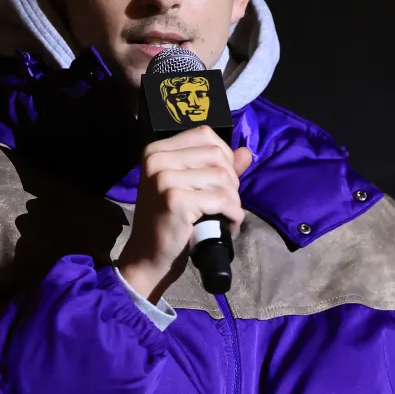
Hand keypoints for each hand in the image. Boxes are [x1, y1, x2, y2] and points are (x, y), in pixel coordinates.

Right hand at [118, 125, 252, 302]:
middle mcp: (157, 159)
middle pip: (216, 155)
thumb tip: (246, 152)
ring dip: (233, 200)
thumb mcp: (190, 189)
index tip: (222, 181)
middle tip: (224, 204)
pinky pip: (222, 199)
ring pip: (222, 177)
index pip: (205, 135)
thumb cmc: (170, 224)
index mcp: (157, 151)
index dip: (224, 156)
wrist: (147, 258)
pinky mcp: (175, 199)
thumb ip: (217, 168)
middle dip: (231, 181)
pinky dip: (232, 214)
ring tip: (224, 216)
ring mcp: (164, 178)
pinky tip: (225, 225)